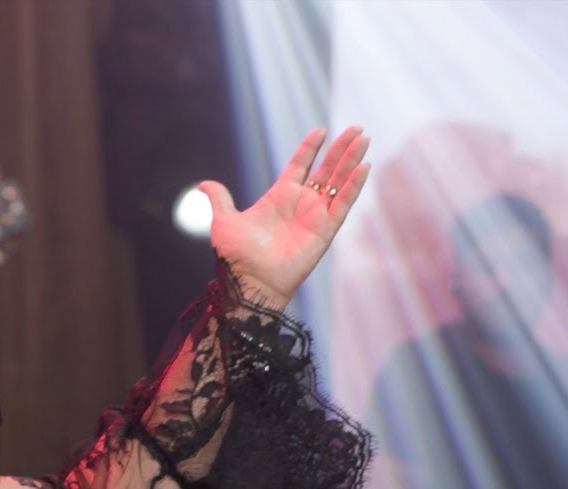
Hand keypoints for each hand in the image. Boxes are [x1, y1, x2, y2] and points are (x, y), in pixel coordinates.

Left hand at [200, 126, 370, 309]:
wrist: (251, 281)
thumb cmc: (237, 256)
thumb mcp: (224, 221)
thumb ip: (220, 199)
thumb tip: (204, 185)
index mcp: (279, 197)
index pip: (299, 165)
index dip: (310, 148)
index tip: (321, 131)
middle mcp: (300, 204)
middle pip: (326, 170)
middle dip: (340, 149)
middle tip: (356, 128)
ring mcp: (315, 216)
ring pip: (339, 182)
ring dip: (352, 160)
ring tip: (364, 138)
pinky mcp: (325, 229)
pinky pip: (343, 204)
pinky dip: (354, 186)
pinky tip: (363, 166)